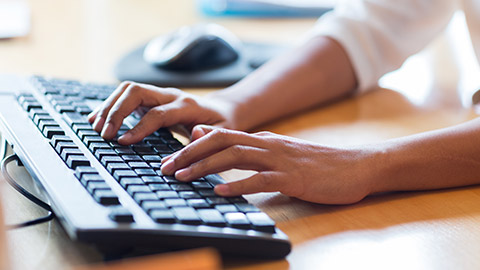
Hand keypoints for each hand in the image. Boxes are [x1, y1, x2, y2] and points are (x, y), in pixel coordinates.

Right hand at [88, 81, 235, 144]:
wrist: (222, 111)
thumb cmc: (222, 125)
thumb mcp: (223, 134)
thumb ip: (210, 136)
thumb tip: (196, 134)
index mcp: (188, 106)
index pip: (158, 113)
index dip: (139, 127)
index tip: (122, 141)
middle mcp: (171, 95)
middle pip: (137, 92)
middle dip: (117, 111)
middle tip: (104, 134)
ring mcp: (160, 94)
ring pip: (128, 90)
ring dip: (110, 106)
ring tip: (96, 127)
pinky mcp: (151, 99)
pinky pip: (127, 96)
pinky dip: (111, 105)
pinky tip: (98, 118)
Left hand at [161, 125, 377, 204]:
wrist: (355, 166)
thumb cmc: (316, 164)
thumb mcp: (278, 152)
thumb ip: (250, 148)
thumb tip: (221, 144)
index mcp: (263, 139)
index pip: (219, 136)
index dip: (191, 146)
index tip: (169, 159)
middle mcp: (267, 144)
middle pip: (220, 142)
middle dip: (189, 154)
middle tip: (165, 167)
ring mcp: (280, 159)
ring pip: (235, 157)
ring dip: (205, 167)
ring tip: (183, 177)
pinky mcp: (293, 177)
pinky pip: (261, 179)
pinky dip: (238, 185)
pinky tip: (221, 192)